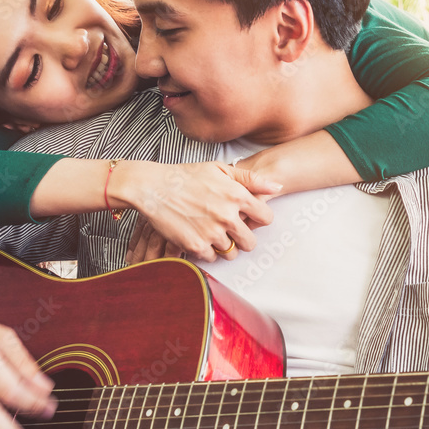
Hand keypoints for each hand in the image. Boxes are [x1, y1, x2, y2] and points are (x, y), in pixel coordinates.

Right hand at [111, 160, 279, 262]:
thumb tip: (276, 187)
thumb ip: (251, 179)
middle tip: (229, 230)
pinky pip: (211, 258)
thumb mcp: (220, 169)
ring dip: (224, 246)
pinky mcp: (196, 245)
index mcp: (237, 195)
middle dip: (242, 238)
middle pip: (250, 243)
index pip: (266, 218)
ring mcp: (211, 232)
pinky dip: (205, 250)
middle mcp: (227, 215)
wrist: (152, 187)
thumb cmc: (186, 176)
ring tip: (211, 232)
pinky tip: (198, 236)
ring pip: (231, 253)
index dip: (258, 219)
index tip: (249, 218)